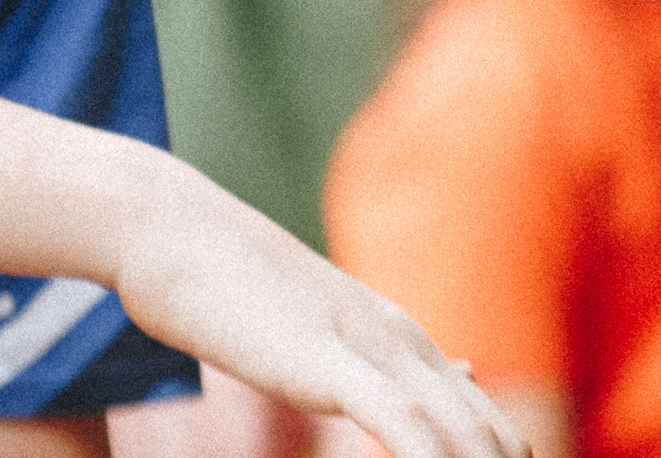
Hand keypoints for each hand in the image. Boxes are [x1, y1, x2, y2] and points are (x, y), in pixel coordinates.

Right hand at [106, 164, 528, 457]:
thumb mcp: (321, 323)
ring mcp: (371, 347)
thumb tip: (466, 371)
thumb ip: (385, 356)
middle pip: (493, 440)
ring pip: (464, 438)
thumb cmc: (225, 279)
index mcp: (400, 340)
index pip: (488, 426)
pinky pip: (406, 430)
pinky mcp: (330, 360)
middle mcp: (402, 342)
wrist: (168, 224)